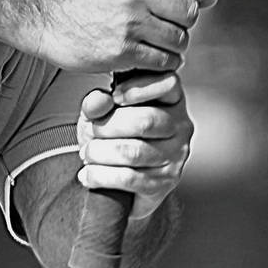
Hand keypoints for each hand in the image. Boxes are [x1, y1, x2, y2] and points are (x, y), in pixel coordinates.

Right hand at [29, 0, 213, 72]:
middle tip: (167, 26)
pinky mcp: (124, 52)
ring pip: (179, 40)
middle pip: (190, 12)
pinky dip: (161, 63)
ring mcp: (131, 23)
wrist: (47, 13)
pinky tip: (147, 57)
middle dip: (184, 23)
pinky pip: (163, 62)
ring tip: (154, 43)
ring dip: (173, 46)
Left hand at [75, 71, 192, 220]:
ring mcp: (176, 156)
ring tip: (87, 154)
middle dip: (108, 127)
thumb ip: (97, 103)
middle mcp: (180, 126)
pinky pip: (129, 178)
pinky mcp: (165, 183)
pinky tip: (88, 175)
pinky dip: (101, 176)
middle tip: (90, 134)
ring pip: (134, 152)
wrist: (121, 183)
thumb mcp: (101, 115)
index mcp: (171, 100)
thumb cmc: (115, 139)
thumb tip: (98, 99)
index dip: (139, 88)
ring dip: (100, 153)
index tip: (114, 97)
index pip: (167, 84)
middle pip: (145, 121)